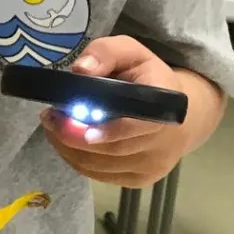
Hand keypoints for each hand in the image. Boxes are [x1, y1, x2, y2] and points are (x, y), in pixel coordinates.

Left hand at [38, 37, 221, 188]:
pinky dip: (77, 160)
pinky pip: (99, 175)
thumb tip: (81, 69)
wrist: (184, 115)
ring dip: (68, 149)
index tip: (78, 124)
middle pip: (110, 149)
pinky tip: (67, 143)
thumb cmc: (149, 80)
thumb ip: (106, 53)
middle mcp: (164, 141)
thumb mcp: (131, 53)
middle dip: (71, 135)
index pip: (138, 125)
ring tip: (53, 128)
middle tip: (49, 117)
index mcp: (165, 105)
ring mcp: (152, 165)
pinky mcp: (141, 180)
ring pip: (99, 166)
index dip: (109, 130)